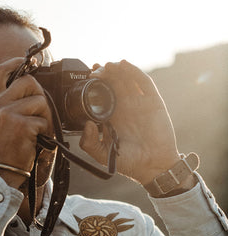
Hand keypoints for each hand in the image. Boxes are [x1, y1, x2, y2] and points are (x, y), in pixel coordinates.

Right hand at [0, 58, 52, 186]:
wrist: (0, 169)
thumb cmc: (2, 147)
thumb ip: (6, 102)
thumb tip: (29, 87)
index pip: (1, 71)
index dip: (16, 62)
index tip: (28, 61)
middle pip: (29, 82)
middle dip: (39, 95)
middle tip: (39, 112)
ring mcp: (8, 113)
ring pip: (40, 101)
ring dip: (44, 116)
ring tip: (36, 130)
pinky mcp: (22, 125)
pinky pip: (44, 120)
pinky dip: (44, 132)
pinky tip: (35, 139)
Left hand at [79, 60, 179, 184]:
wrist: (152, 167)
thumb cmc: (129, 161)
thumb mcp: (102, 154)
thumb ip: (89, 143)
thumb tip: (85, 124)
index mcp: (112, 117)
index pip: (102, 94)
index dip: (95, 84)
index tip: (86, 77)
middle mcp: (124, 107)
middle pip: (113, 83)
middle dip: (104, 73)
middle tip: (94, 69)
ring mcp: (138, 103)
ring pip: (126, 79)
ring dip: (116, 69)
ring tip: (106, 65)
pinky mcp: (152, 102)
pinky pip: (143, 83)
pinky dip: (134, 71)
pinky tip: (124, 65)